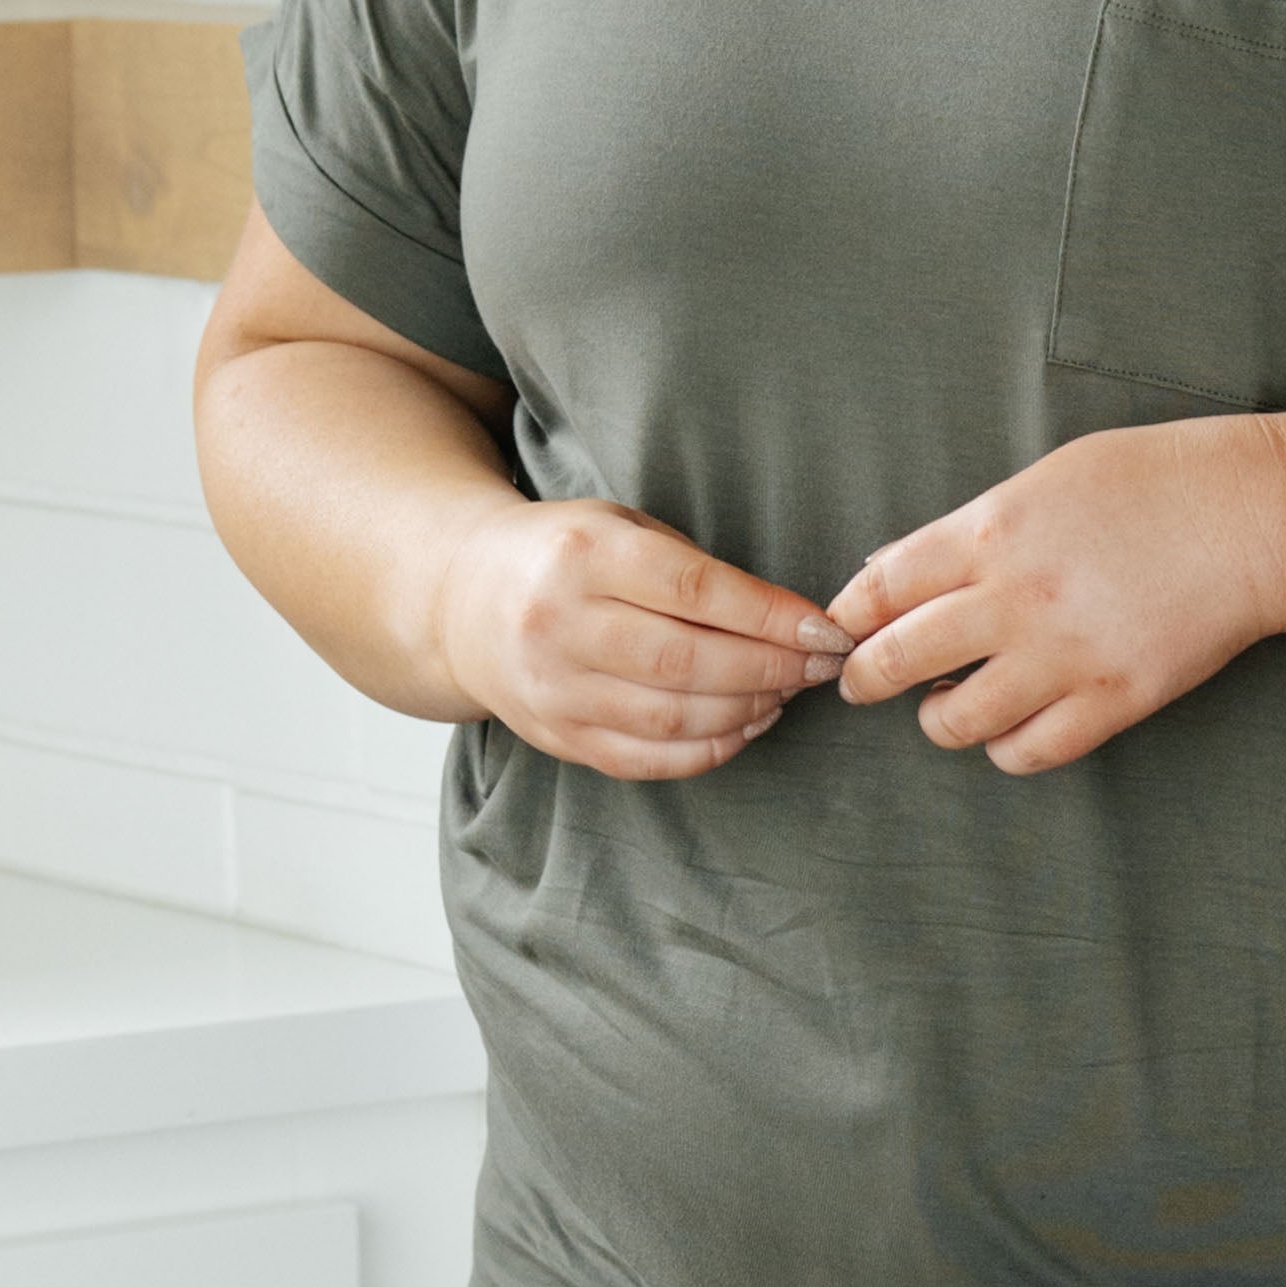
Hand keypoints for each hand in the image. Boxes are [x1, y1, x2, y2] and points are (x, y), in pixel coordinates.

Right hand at [433, 495, 845, 779]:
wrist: (460, 602)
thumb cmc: (564, 555)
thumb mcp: (619, 527)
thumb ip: (692, 569)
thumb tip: (790, 621)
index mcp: (584, 554)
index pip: (697, 592)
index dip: (771, 616)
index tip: (825, 629)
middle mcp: (561, 624)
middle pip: (689, 662)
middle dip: (771, 669)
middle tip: (819, 666)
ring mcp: (554, 689)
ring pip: (673, 717)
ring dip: (748, 710)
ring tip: (787, 692)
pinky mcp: (557, 737)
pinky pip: (648, 759)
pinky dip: (709, 749)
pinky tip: (746, 724)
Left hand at [831, 414, 1285, 773]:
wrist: (1254, 518)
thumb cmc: (1153, 483)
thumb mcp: (1047, 478)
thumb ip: (969, 528)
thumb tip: (893, 572)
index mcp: (994, 529)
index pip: (883, 585)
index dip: (849, 615)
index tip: (841, 630)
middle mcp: (1017, 597)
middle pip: (900, 658)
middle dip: (865, 678)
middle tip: (861, 684)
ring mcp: (1065, 656)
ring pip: (956, 721)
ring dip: (937, 719)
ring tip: (945, 706)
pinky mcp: (1113, 700)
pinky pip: (1028, 751)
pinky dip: (1004, 748)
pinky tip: (1008, 727)